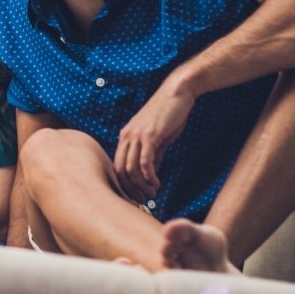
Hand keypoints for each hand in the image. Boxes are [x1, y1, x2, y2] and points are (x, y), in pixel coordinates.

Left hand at [113, 77, 194, 202]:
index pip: (117, 166)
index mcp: (125, 137)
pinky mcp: (150, 135)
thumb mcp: (158, 138)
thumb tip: (150, 173)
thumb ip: (152, 154)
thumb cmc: (169, 114)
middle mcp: (126, 136)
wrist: (177, 93)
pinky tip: (157, 183)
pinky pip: (144, 161)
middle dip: (131, 189)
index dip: (125, 185)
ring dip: (141, 186)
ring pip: (131, 168)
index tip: (136, 196)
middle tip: (144, 200)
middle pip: (120, 170)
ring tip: (152, 194)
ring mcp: (136, 135)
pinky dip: (149, 176)